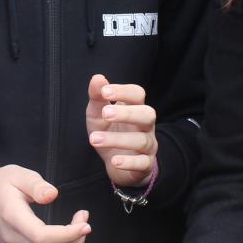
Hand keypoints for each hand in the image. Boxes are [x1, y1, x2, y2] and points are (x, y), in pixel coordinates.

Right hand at [0, 165, 89, 242]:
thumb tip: (52, 195)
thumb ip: (36, 184)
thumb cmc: (2, 184)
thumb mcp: (19, 174)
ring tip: (78, 231)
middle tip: (83, 220)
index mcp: (13, 217)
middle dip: (75, 240)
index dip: (68, 234)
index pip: (42, 237)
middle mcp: (12, 239)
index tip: (85, 223)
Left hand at [85, 73, 156, 188]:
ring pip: (141, 140)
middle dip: (127, 113)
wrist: (117, 162)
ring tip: (94, 139)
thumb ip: (97, 98)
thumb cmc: (110, 132)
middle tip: (105, 113)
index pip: (137, 94)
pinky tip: (114, 160)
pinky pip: (142, 163)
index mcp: (136, 108)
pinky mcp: (146, 164)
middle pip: (147, 114)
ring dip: (118, 139)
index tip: (104, 91)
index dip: (123, 91)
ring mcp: (148, 145)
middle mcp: (146, 125)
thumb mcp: (98, 115)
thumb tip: (97, 78)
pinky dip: (128, 162)